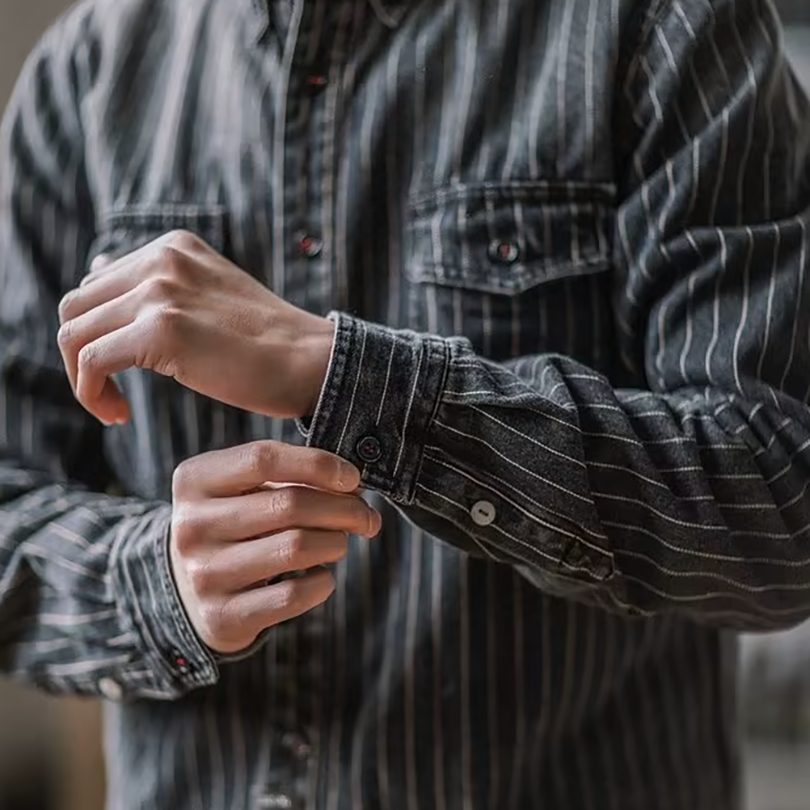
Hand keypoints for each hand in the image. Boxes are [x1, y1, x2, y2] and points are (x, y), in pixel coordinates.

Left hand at [57, 231, 334, 424]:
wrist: (311, 362)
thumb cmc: (266, 343)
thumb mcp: (207, 294)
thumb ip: (154, 281)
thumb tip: (95, 268)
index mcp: (173, 248)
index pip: (97, 285)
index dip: (99, 333)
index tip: (122, 372)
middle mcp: (162, 259)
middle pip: (76, 307)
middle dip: (81, 355)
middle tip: (109, 393)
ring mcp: (161, 291)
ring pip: (74, 334)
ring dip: (82, 379)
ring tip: (113, 408)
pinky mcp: (162, 330)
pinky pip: (92, 363)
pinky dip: (91, 394)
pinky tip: (118, 415)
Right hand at [170, 441, 379, 654]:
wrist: (186, 590)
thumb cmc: (233, 525)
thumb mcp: (242, 488)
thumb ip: (291, 476)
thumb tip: (353, 488)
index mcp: (195, 480)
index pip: (263, 458)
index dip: (318, 464)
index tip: (353, 477)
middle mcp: (192, 525)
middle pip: (289, 504)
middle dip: (343, 508)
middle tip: (365, 516)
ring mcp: (204, 573)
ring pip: (296, 548)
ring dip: (335, 543)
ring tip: (340, 543)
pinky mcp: (222, 615)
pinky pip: (291, 595)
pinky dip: (321, 583)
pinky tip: (321, 575)